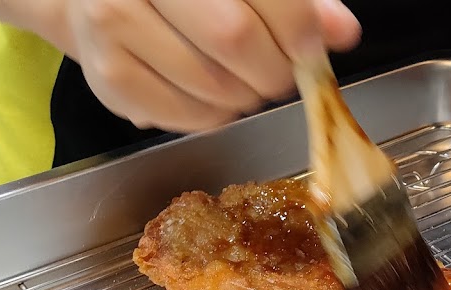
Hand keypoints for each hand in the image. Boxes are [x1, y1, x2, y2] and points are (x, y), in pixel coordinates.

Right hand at [38, 0, 360, 132]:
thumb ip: (297, 1)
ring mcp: (114, 24)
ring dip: (246, 96)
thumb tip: (342, 31)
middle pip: (234, 39)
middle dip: (274, 68)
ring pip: (213, 86)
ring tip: (243, 79)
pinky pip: (187, 116)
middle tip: (278, 71)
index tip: (311, 46)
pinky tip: (213, 93)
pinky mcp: (108, 75)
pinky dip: (216, 116)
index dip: (301, 29)